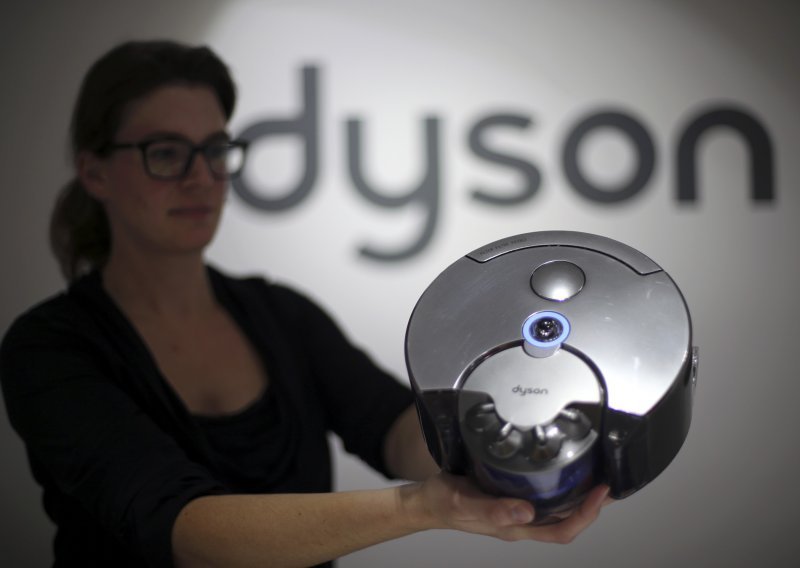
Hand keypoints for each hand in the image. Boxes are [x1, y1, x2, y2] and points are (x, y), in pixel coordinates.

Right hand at [405, 472, 610, 543]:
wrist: (426, 501)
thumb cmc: (443, 503)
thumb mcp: (465, 503)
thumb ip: (493, 509)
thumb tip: (525, 512)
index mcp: (515, 526)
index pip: (562, 529)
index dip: (586, 515)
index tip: (602, 494)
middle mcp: (521, 520)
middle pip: (567, 520)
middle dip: (593, 505)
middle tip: (610, 484)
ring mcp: (517, 511)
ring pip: (558, 509)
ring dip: (581, 496)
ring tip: (597, 477)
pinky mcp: (510, 497)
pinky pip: (544, 497)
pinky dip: (560, 486)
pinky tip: (564, 471)